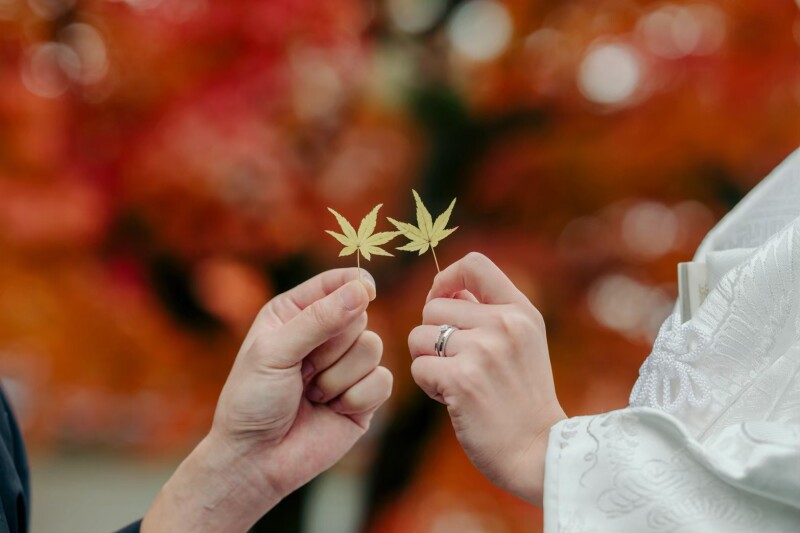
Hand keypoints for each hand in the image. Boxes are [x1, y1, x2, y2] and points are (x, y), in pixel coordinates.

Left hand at [143, 268, 392, 532]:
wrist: (256, 460)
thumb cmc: (253, 401)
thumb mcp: (275, 351)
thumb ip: (319, 319)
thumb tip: (362, 289)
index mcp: (296, 313)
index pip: (336, 283)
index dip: (353, 283)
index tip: (366, 289)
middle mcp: (324, 335)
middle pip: (360, 316)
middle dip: (333, 346)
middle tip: (303, 369)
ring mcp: (346, 366)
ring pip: (374, 348)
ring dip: (339, 376)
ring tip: (312, 394)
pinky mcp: (364, 396)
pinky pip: (383, 381)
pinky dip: (355, 398)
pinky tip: (332, 410)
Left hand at [408, 253, 564, 505]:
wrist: (539, 451)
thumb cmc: (522, 398)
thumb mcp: (523, 342)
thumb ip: (490, 311)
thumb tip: (445, 288)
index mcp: (521, 310)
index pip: (473, 264)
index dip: (445, 279)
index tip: (443, 302)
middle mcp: (504, 324)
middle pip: (433, 306)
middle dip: (433, 335)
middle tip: (457, 363)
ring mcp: (483, 351)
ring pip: (419, 336)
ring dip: (428, 360)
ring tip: (457, 381)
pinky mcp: (462, 379)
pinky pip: (418, 367)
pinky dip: (428, 385)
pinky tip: (453, 399)